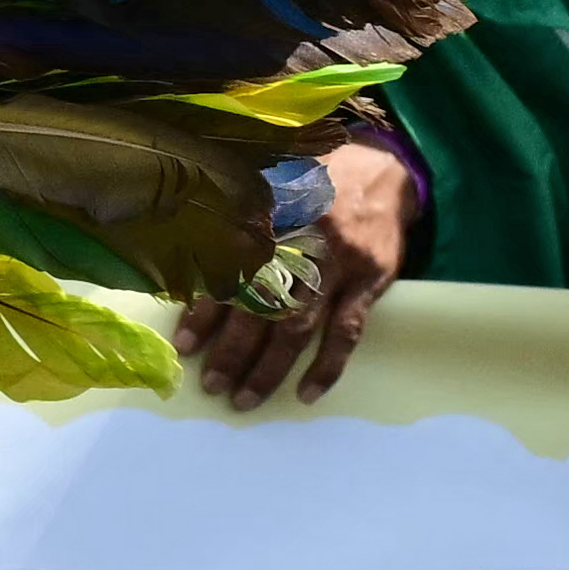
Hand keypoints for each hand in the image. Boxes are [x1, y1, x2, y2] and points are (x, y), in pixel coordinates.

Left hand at [183, 130, 416, 407]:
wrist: (383, 170)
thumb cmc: (313, 184)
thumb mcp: (270, 187)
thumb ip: (234, 222)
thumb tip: (189, 269)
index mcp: (269, 218)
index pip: (229, 274)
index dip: (205, 312)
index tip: (185, 346)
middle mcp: (300, 242)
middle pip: (259, 308)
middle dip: (232, 351)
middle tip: (212, 385)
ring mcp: (337, 264)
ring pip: (298, 326)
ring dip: (269, 367)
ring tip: (245, 398)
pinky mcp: (369, 280)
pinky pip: (346, 331)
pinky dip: (327, 365)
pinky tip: (306, 393)